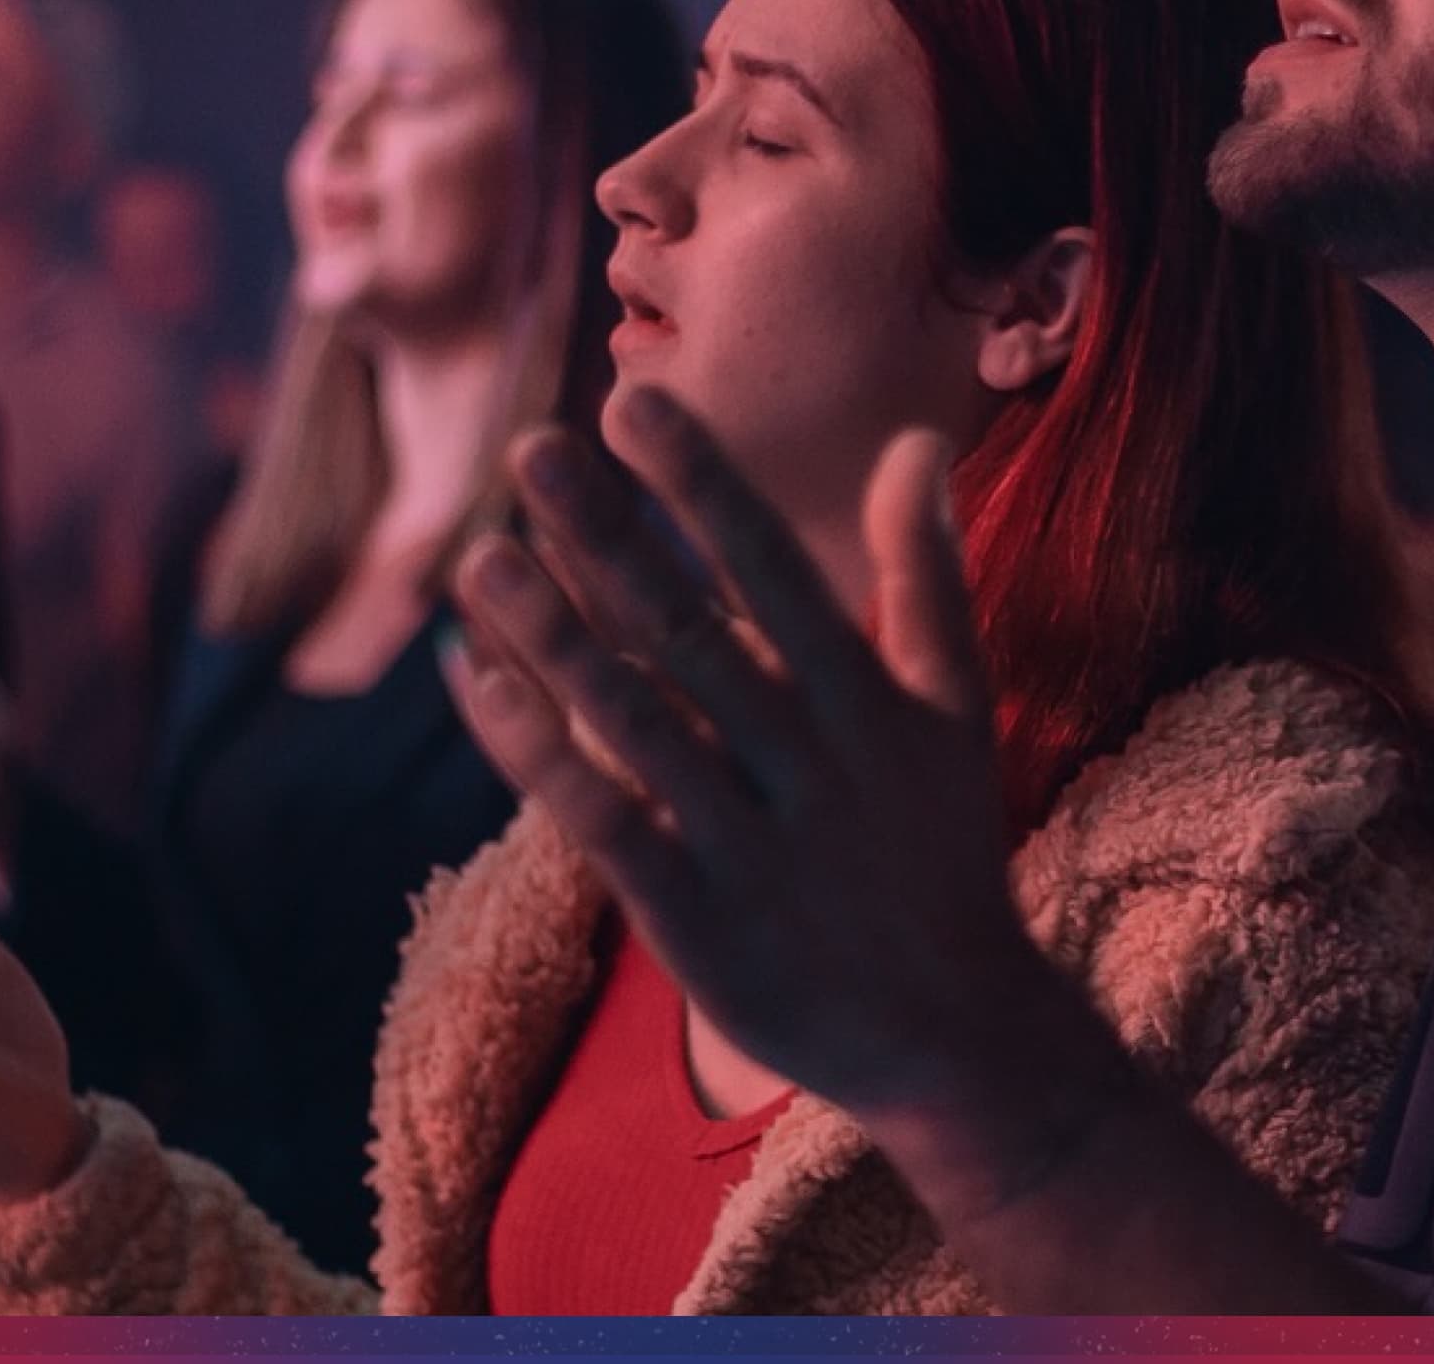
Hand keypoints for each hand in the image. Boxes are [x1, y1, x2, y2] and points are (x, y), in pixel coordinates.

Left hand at [445, 388, 1087, 1124]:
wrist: (952, 1032)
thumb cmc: (940, 849)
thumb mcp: (955, 707)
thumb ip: (927, 573)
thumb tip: (916, 443)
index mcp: (866, 700)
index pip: (774, 571)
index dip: (702, 487)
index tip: (635, 401)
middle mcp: (805, 761)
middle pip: (689, 632)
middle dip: (608, 537)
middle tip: (532, 448)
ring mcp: (745, 843)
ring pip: (632, 723)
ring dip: (551, 636)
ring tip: (478, 554)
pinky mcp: (693, 920)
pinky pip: (600, 823)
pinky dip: (537, 756)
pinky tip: (478, 688)